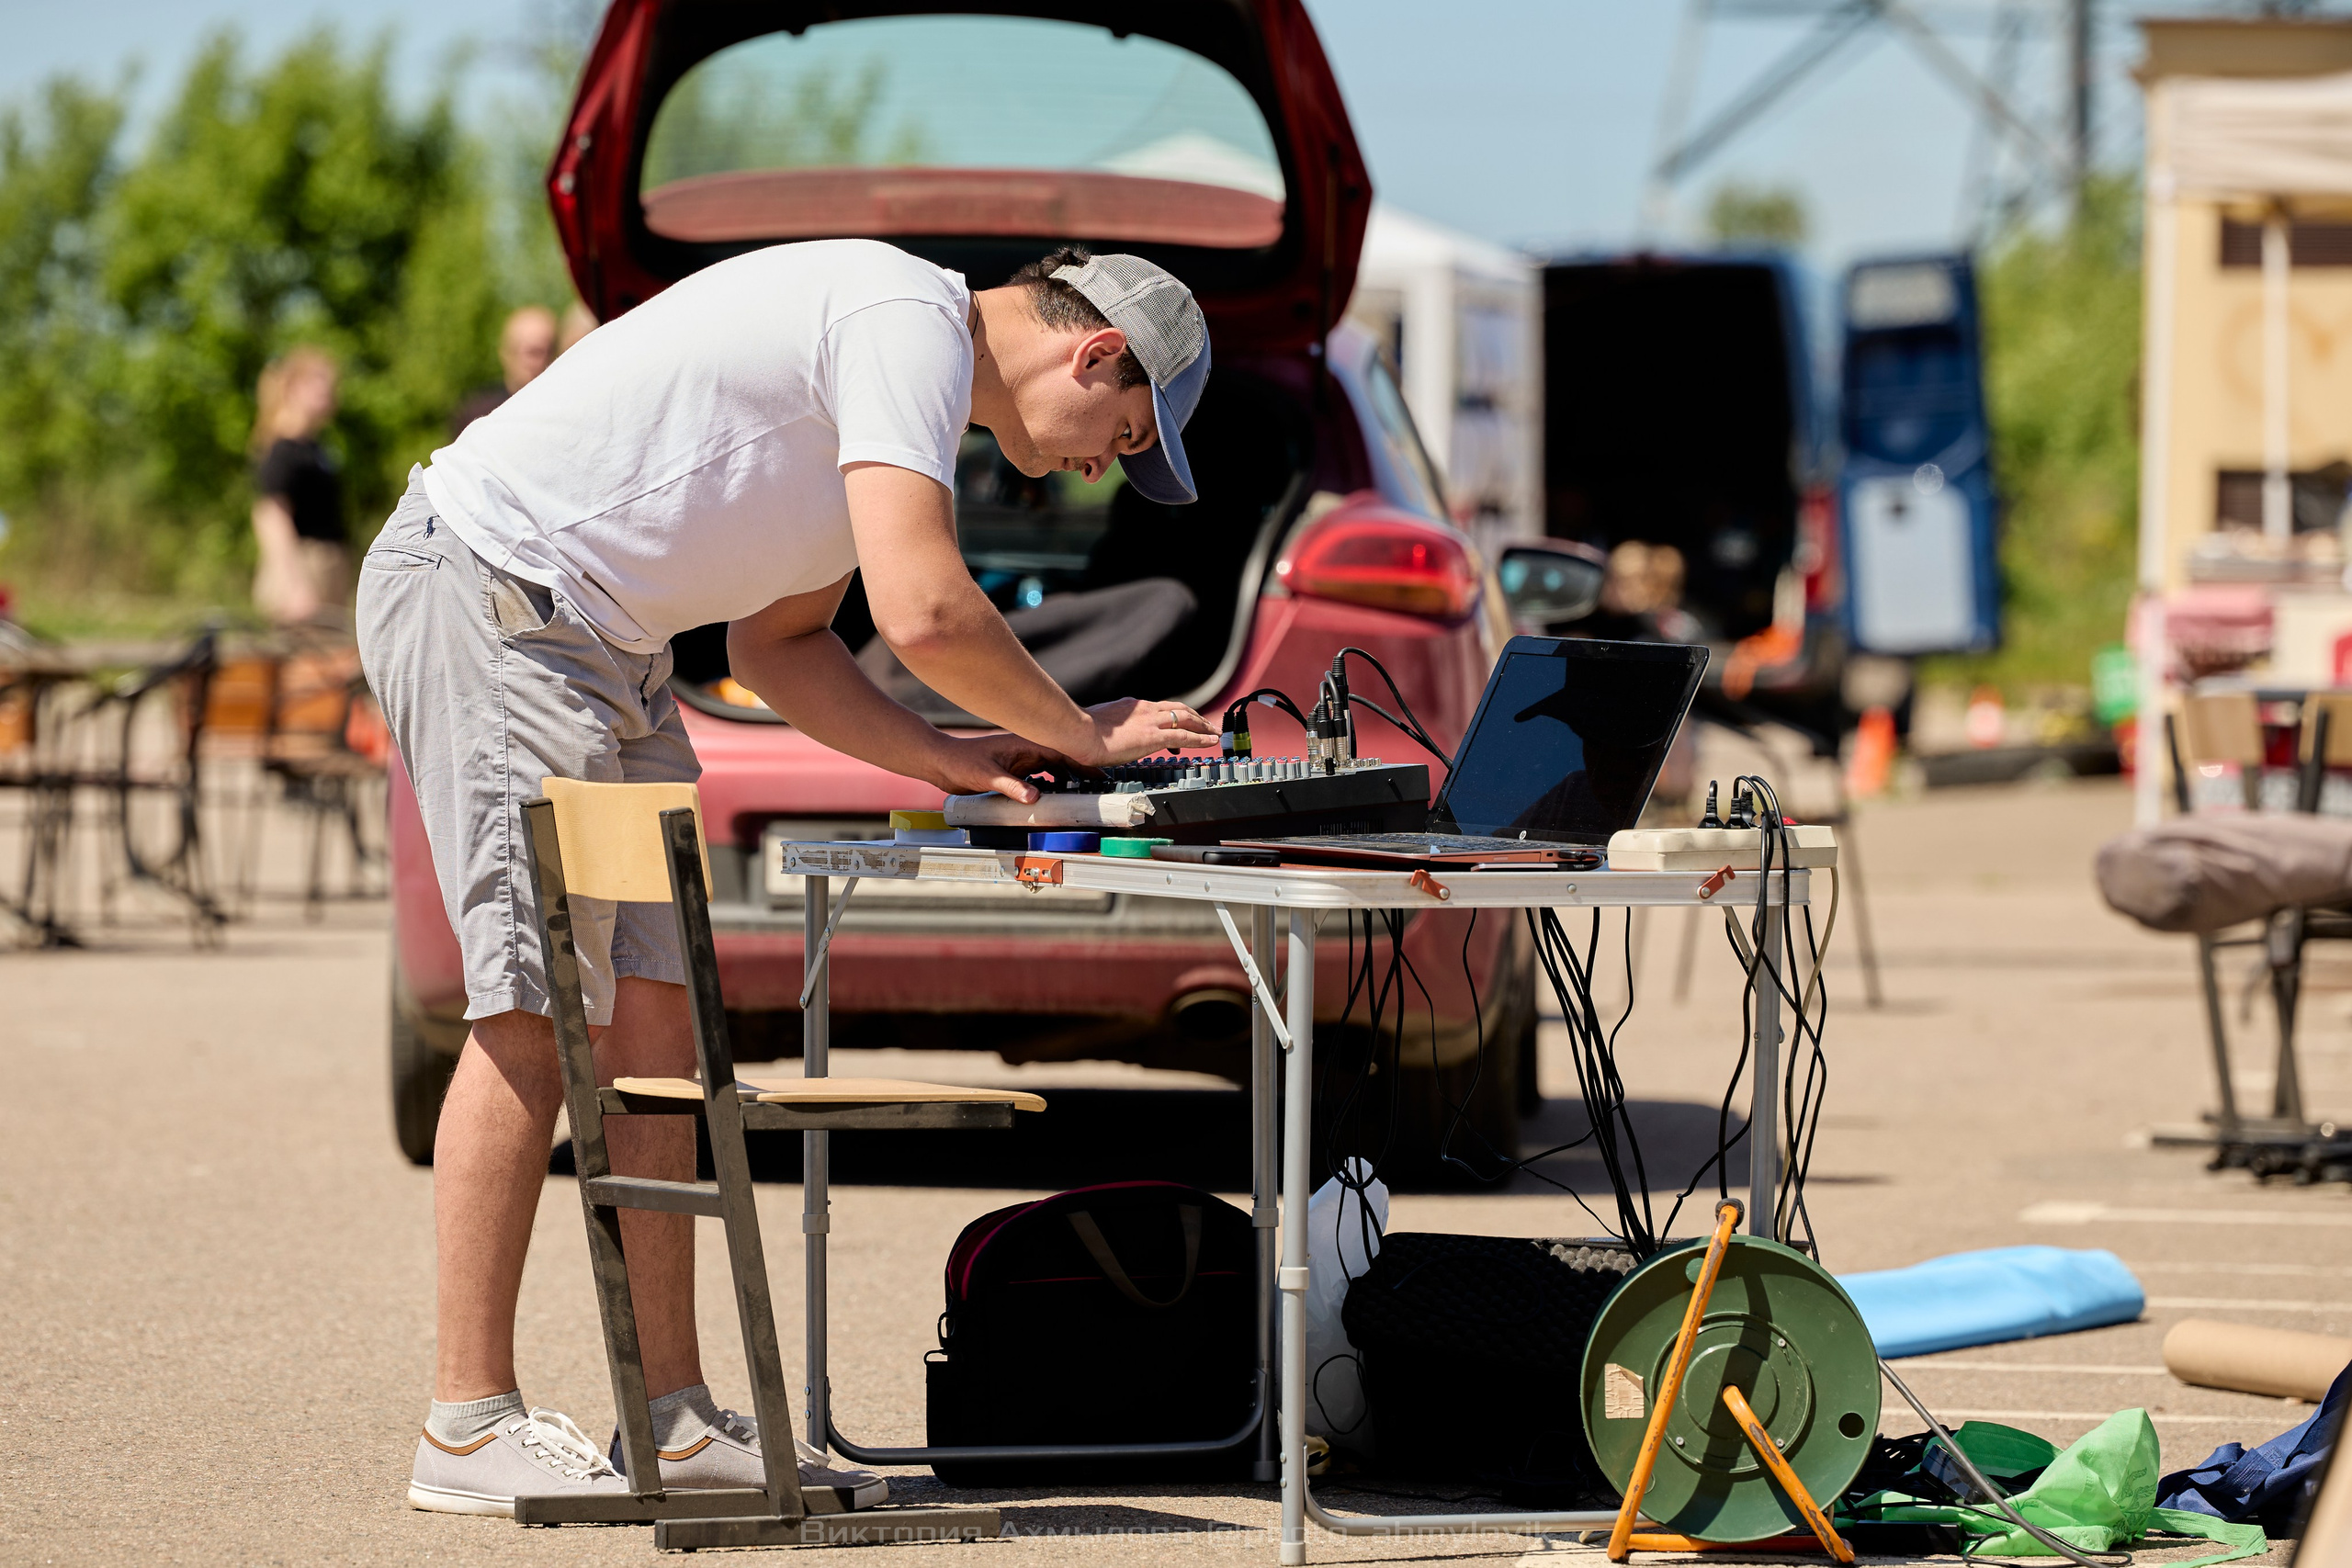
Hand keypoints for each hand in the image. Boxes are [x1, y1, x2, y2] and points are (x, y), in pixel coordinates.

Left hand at [924, 733, 1083, 803]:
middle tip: (1097, 784)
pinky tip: (1055, 794)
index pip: (1060, 751)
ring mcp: (1021, 758)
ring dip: (1066, 776)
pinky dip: (1051, 782)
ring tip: (1081, 790)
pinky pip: (1040, 774)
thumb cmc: (960, 763)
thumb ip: (1011, 787)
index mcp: (1024, 743)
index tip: (1098, 773)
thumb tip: (1035, 798)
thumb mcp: (986, 777)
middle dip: (1080, 769)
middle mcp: (1025, 748)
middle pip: (1061, 757)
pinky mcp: (1014, 768)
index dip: (1081, 761)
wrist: (941, 762)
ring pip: (1052, 765)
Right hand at [1078, 698, 1216, 765]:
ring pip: (1186, 719)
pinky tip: (1211, 741)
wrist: (1079, 731)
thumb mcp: (1097, 725)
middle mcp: (1144, 709)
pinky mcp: (1154, 736)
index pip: (1159, 709)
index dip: (1173, 716)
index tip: (1179, 725)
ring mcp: (1151, 721)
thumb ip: (1107, 730)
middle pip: (1178, 709)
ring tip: (1214, 732)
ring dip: (1203, 725)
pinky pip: (1185, 736)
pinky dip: (1201, 738)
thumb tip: (1103, 740)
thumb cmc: (1081, 732)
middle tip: (1206, 724)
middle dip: (1195, 716)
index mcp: (1131, 707)